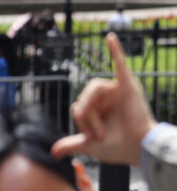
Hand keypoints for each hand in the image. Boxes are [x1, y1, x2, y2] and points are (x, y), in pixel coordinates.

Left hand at [51, 33, 156, 164]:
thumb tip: (52, 152)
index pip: (77, 106)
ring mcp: (117, 91)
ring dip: (93, 108)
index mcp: (96, 108)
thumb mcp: (88, 145)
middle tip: (98, 133)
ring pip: (94, 89)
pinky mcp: (128, 86)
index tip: (93, 137)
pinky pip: (120, 64)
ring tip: (101, 126)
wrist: (137, 149)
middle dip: (86, 117)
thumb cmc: (117, 147)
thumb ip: (70, 145)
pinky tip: (110, 37)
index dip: (81, 122)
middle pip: (83, 97)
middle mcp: (105, 98)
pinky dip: (115, 50)